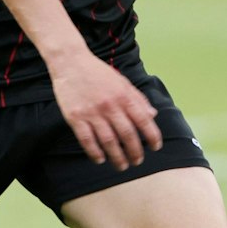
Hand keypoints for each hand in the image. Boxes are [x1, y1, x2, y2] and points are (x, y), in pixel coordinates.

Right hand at [49, 50, 162, 169]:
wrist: (70, 62)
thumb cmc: (98, 72)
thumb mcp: (122, 81)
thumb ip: (138, 99)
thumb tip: (152, 115)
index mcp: (123, 95)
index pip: (143, 120)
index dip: (152, 136)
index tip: (156, 147)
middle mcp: (110, 105)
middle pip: (127, 134)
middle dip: (135, 151)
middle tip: (137, 161)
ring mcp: (92, 112)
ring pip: (108, 141)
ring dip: (117, 156)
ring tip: (122, 165)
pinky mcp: (75, 117)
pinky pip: (87, 140)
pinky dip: (95, 152)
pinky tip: (100, 159)